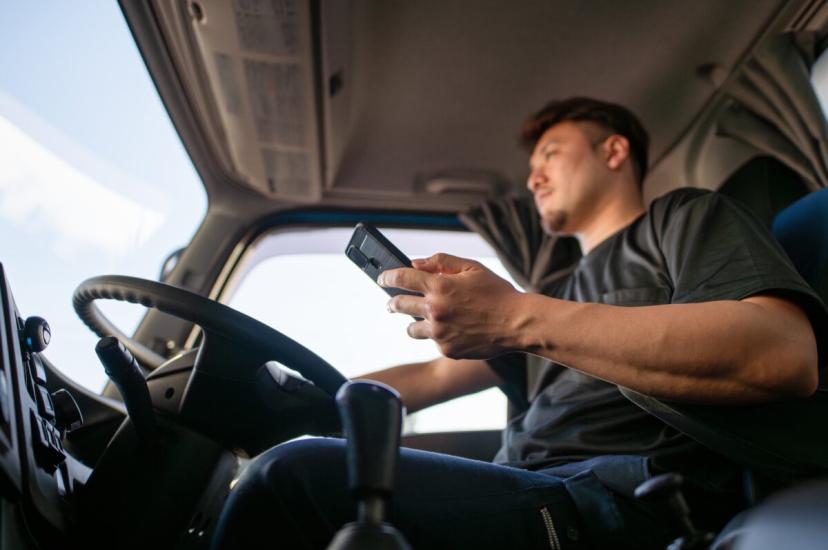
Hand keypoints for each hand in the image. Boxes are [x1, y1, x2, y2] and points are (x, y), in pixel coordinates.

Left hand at [379, 253, 523, 358]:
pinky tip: (452, 330)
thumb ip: (441, 262)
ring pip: (411, 328)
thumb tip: (415, 264)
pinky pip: (432, 341)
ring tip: (421, 319)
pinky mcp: (447, 350)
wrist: (517, 324)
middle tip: (392, 303)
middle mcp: (435, 310)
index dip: (386, 277)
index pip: (400, 278)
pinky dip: (437, 335)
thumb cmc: (497, 293)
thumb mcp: (472, 268)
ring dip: (412, 321)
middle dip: (393, 302)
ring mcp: (440, 333)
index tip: (381, 278)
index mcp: (439, 286)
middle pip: (399, 304)